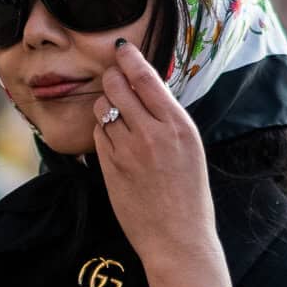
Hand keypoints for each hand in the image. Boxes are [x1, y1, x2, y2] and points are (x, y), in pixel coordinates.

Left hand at [94, 39, 230, 286]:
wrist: (177, 239)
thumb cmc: (188, 196)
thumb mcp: (190, 149)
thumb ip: (167, 119)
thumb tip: (145, 89)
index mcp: (179, 125)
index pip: (146, 77)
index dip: (129, 57)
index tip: (121, 48)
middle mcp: (152, 133)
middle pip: (117, 86)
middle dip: (111, 79)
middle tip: (114, 83)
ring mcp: (128, 150)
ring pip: (102, 108)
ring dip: (105, 107)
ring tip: (118, 120)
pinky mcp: (109, 167)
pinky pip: (97, 135)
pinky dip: (102, 133)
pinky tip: (115, 145)